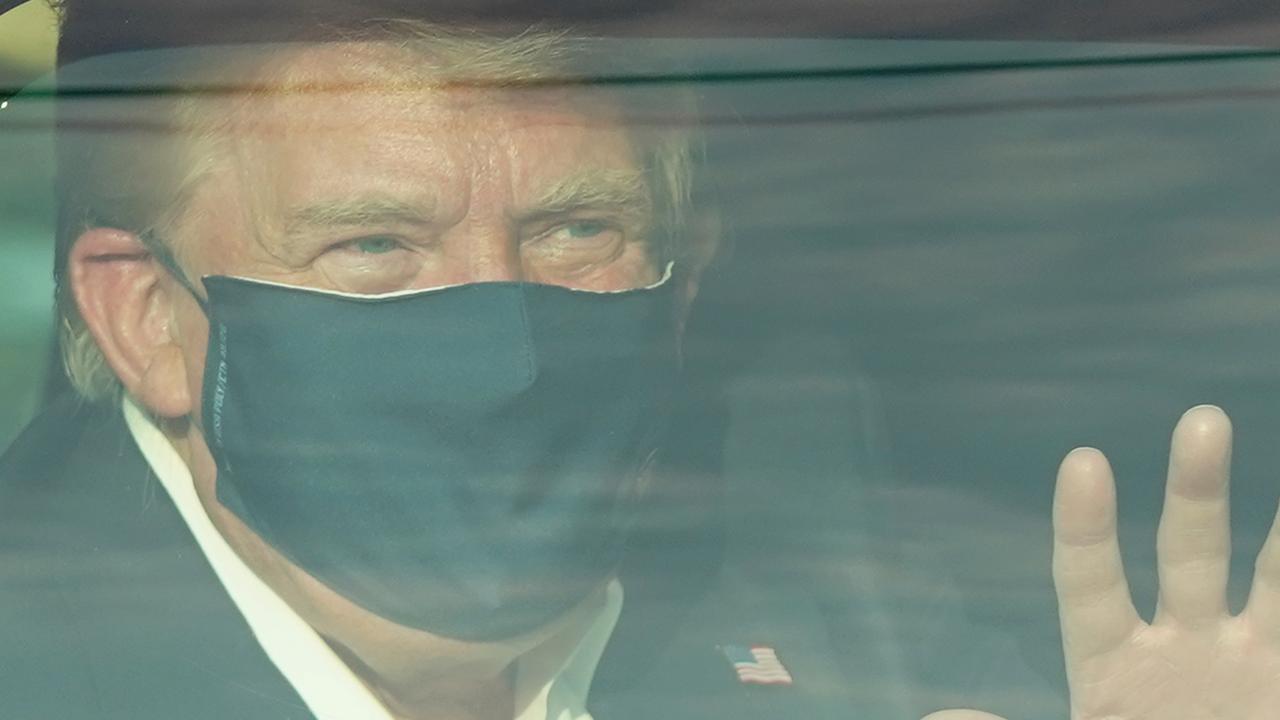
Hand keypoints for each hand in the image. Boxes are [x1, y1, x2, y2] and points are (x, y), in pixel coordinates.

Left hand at [924, 405, 1279, 719]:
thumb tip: (936, 717)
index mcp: (1112, 673)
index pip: (1090, 586)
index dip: (1086, 529)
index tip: (1084, 461)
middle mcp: (1185, 653)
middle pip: (1187, 554)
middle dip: (1196, 490)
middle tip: (1203, 419)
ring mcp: (1249, 665)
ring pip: (1272, 575)